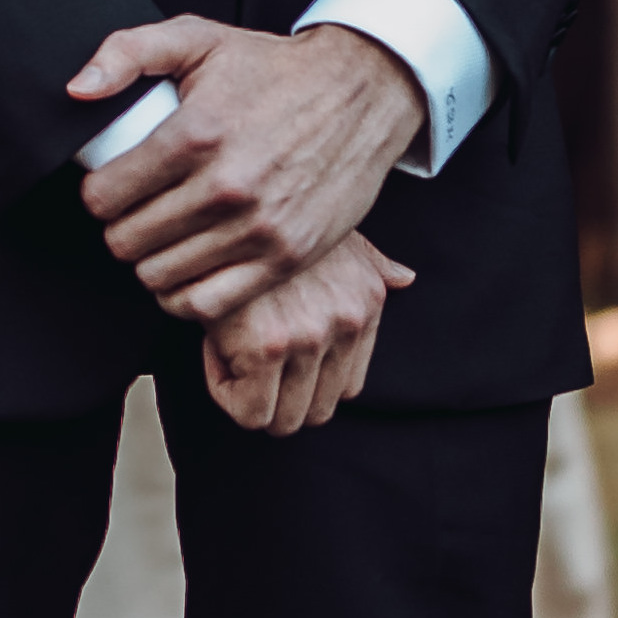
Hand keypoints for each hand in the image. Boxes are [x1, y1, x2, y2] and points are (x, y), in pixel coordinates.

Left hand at [70, 17, 426, 320]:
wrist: (363, 92)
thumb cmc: (276, 69)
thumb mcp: (199, 39)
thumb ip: (128, 52)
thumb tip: (78, 88)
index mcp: (196, 134)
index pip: (104, 197)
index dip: (98, 194)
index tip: (112, 188)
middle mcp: (225, 186)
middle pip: (127, 241)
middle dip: (121, 227)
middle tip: (137, 212)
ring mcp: (258, 228)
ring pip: (160, 276)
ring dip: (150, 261)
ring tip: (162, 239)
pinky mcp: (286, 257)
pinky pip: (207, 303)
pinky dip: (185, 295)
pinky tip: (187, 269)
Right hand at [202, 230, 412, 433]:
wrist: (236, 198)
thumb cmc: (279, 217)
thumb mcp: (340, 235)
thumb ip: (373, 264)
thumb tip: (404, 277)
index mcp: (367, 304)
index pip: (346, 387)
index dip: (304, 381)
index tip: (272, 352)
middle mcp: (347, 324)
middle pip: (316, 412)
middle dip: (276, 399)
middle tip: (245, 362)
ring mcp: (312, 337)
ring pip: (282, 419)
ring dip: (249, 396)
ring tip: (227, 351)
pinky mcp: (270, 345)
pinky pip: (248, 409)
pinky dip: (224, 389)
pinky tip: (213, 346)